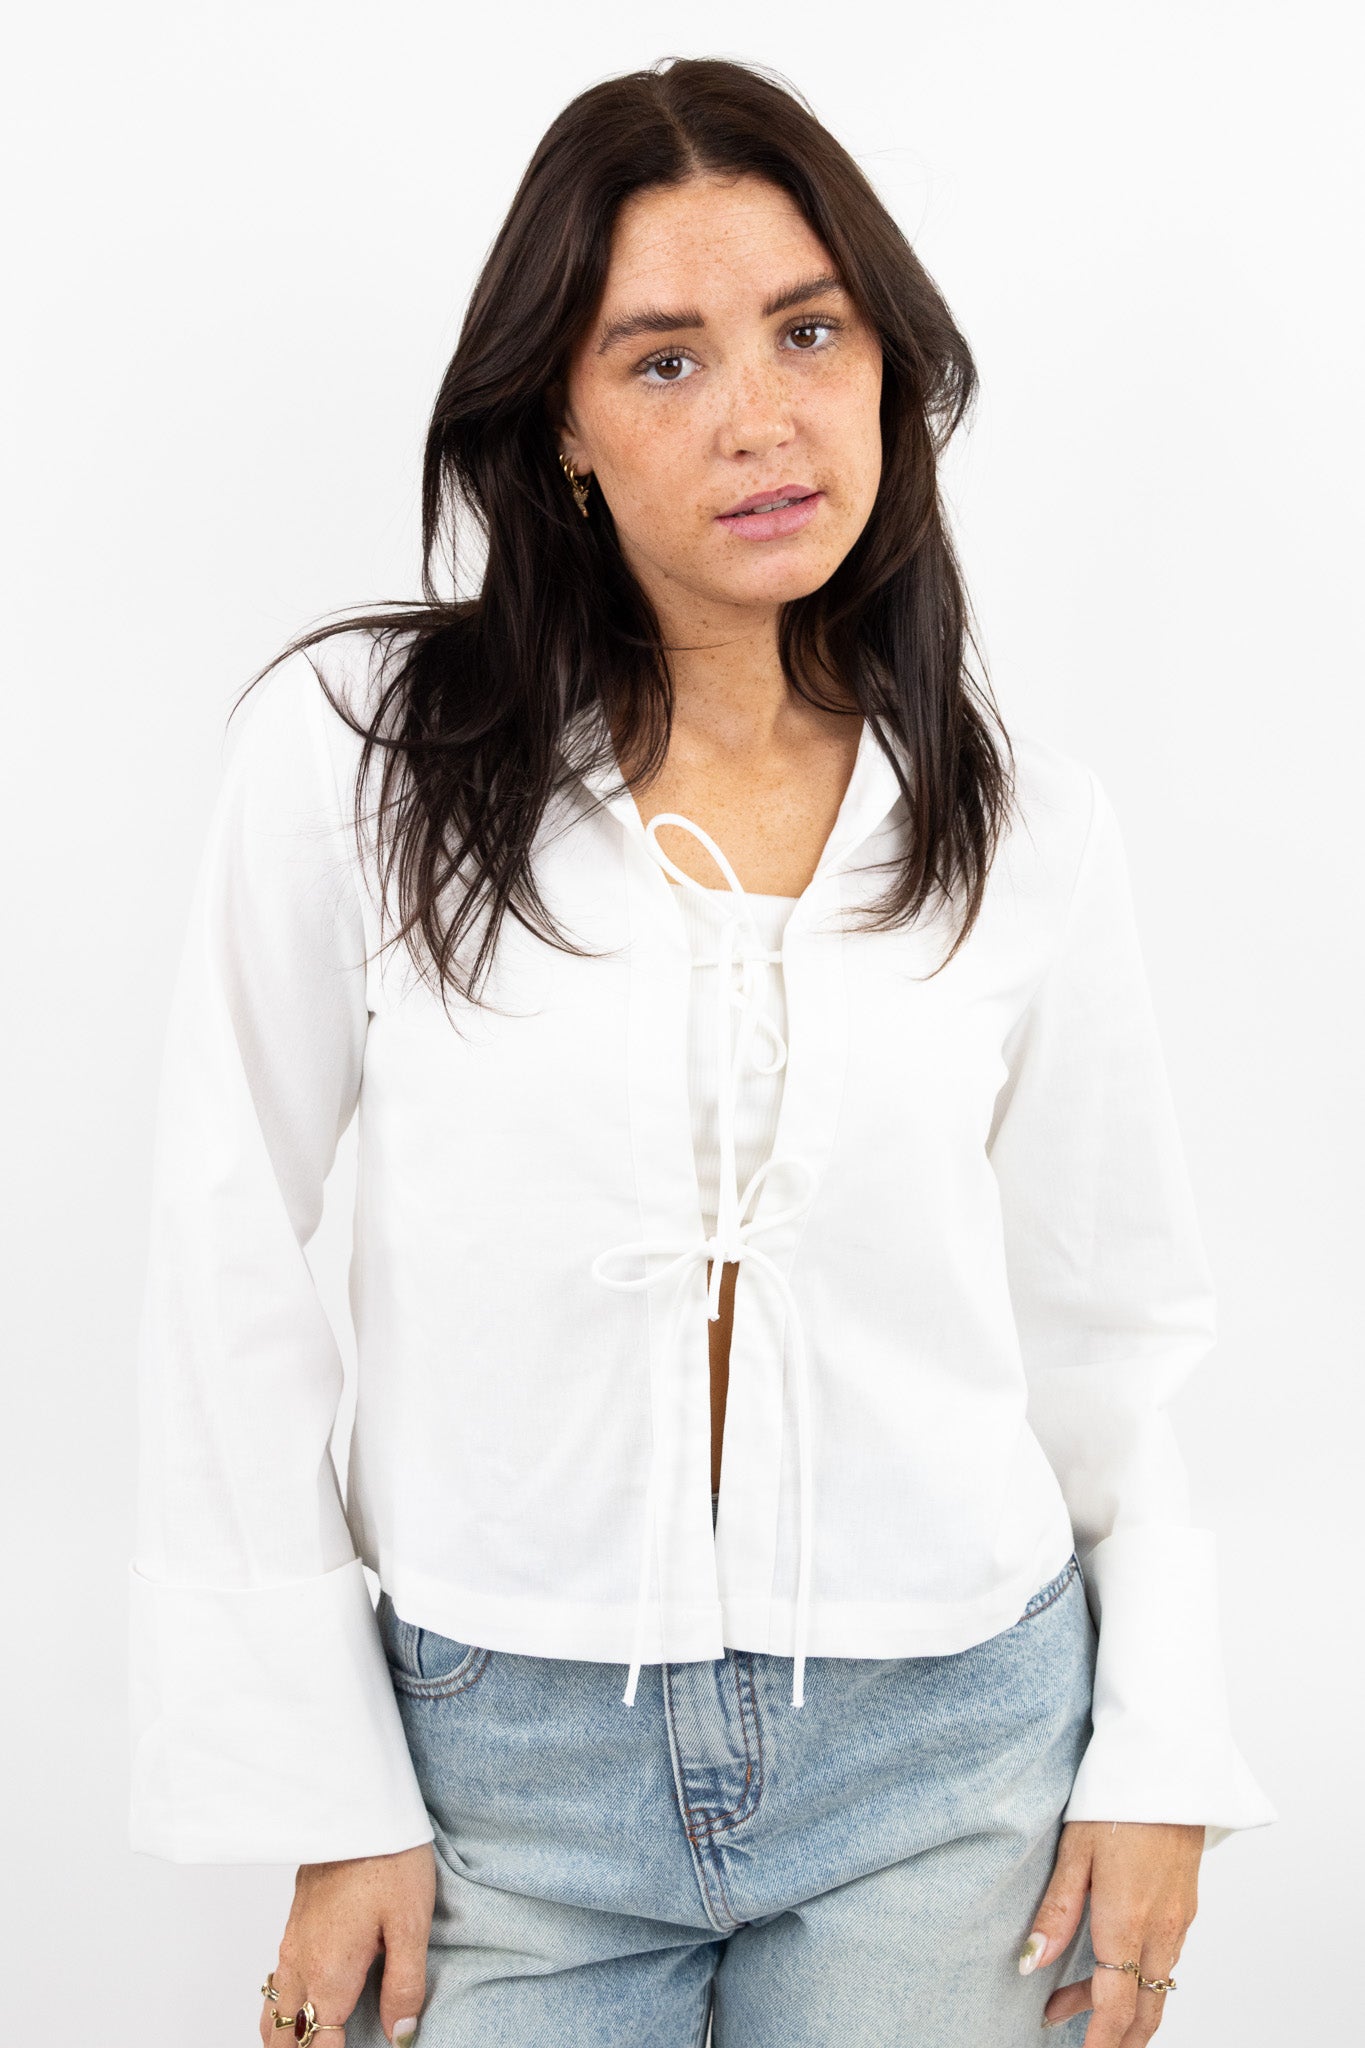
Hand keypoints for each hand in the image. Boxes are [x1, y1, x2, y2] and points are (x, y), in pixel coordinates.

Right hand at [260, 1842, 435, 2046]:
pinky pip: (276, 1978)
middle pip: (285, 2035)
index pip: (318, 2045)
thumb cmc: (389, 1858)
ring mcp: (292, 1941)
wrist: (357, 1802)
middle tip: (327, 2047)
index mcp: (330, 1973)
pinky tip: (304, 2001)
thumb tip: (398, 2036)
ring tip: (307, 2041)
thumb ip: (404, 1987)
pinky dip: (283, 2004)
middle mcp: (302, 1962)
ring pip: (273, 2009)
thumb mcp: (410, 1925)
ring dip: (287, 2033)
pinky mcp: (294, 1920)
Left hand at [1019, 1819, 1201, 2043]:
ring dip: (1120, 2005)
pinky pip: (1166, 1959)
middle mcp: (1162, 1929)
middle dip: (1117, 2040)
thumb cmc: (1116, 1799)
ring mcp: (1180, 1919)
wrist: (1171, 1763)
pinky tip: (1111, 1964)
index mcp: (1128, 1920)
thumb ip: (1056, 1912)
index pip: (1117, 2006)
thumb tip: (1029, 1964)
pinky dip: (1139, 1977)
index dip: (1101, 2044)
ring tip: (1068, 2002)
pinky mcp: (1186, 1904)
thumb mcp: (1075, 1851)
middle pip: (1145, 2010)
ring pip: (1155, 1986)